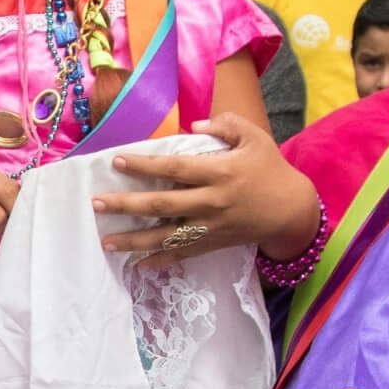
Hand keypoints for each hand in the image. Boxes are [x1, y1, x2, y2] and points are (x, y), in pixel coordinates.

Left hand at [92, 113, 320, 265]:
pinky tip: (136, 263)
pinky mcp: (212, 244)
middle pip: (161, 205)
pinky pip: (182, 255)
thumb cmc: (270, 169)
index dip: (144, 166)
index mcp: (219, 172)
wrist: (291, 211)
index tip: (117, 161)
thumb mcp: (255, 138)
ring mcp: (210, 227)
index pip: (174, 169)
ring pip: (166, 236)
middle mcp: (211, 202)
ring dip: (133, 240)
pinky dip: (159, 261)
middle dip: (126, 205)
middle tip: (97, 203)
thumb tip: (195, 126)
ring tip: (106, 240)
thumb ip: (226, 126)